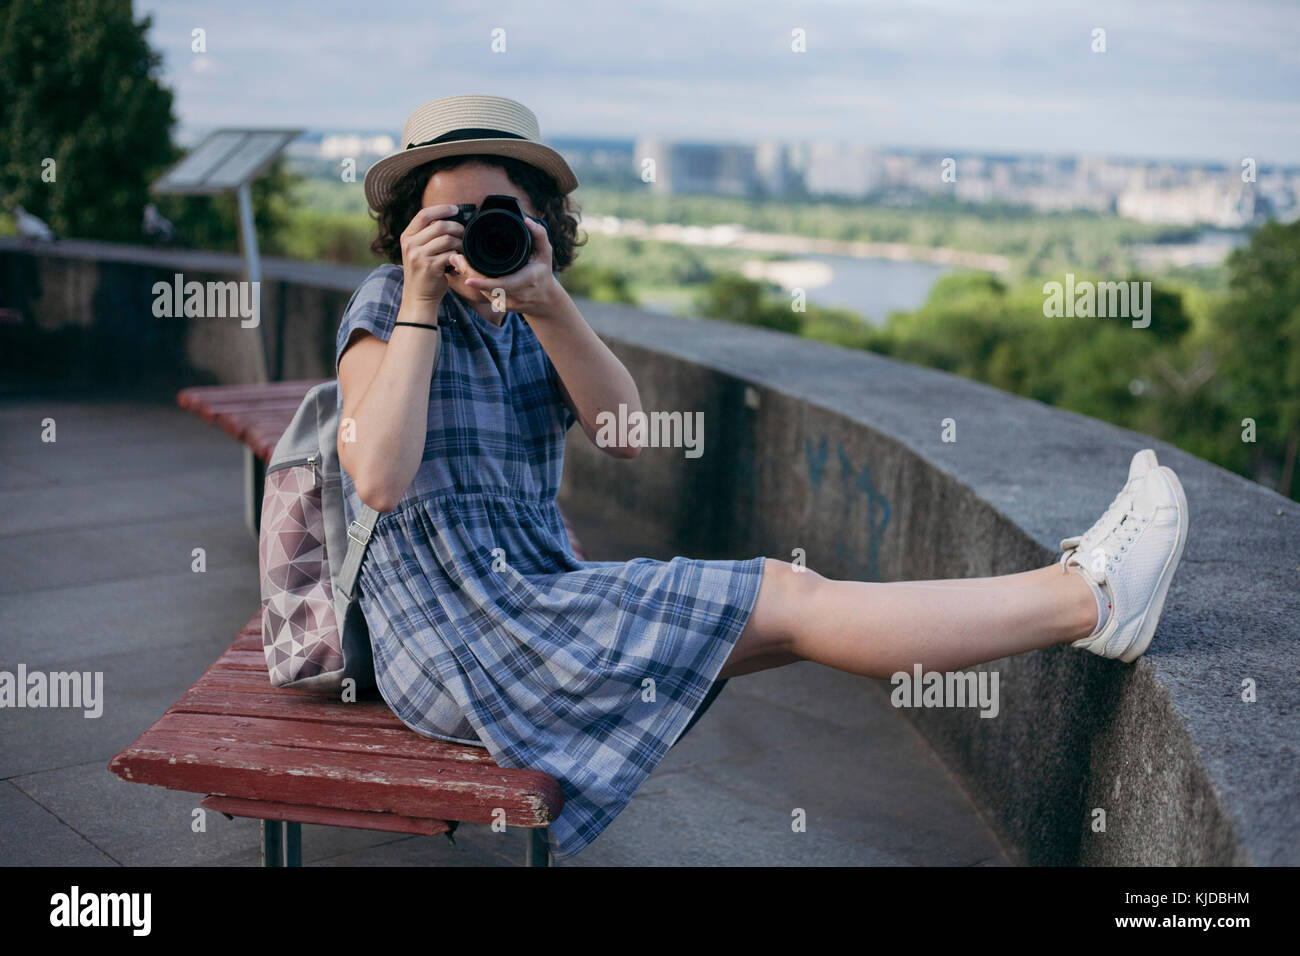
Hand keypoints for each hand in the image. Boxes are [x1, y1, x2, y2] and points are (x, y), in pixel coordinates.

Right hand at [399, 204, 464, 306]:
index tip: (455, 209)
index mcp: (406, 236)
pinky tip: (460, 259)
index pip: (424, 214)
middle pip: (439, 225)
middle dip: (457, 227)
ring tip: (463, 248)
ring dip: (460, 242)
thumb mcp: (418, 250)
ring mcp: (419, 256)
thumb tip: (448, 217)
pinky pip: (451, 254)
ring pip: (447, 239)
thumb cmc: (423, 272)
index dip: (442, 209)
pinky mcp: (430, 267)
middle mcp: (410, 244)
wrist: (418, 297)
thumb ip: (427, 235)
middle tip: (464, 233)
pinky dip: (459, 256)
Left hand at [450, 217, 564, 319]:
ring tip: (457, 260)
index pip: (503, 284)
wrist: (545, 299)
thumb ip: (539, 235)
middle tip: (456, 259)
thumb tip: (527, 221)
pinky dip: (474, 282)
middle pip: (487, 287)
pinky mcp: (501, 306)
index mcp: (527, 281)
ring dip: (468, 276)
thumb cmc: (543, 272)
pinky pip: (484, 294)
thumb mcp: (546, 252)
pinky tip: (465, 270)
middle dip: (469, 274)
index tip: (468, 279)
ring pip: (483, 291)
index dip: (484, 283)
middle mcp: (516, 295)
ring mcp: (508, 303)